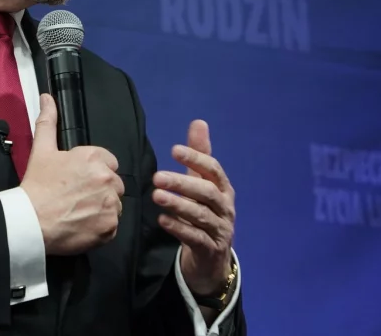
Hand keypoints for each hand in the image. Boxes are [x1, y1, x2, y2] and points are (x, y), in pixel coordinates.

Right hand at [21, 94, 124, 255]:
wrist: (31, 221)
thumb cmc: (37, 185)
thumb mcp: (41, 150)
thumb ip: (48, 122)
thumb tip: (47, 98)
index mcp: (93, 158)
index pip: (109, 162)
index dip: (94, 171)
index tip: (78, 181)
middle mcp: (107, 178)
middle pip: (114, 184)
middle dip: (100, 189)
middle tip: (77, 197)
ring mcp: (110, 203)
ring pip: (114, 204)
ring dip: (102, 208)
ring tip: (79, 212)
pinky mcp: (110, 226)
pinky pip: (112, 225)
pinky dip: (101, 226)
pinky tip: (83, 224)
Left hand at [153, 120, 235, 297]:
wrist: (213, 259)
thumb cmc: (205, 213)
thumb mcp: (203, 184)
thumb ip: (200, 156)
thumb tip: (199, 122)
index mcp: (223, 189)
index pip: (213, 170)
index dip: (196, 158)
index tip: (174, 150)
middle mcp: (224, 207)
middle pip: (206, 192)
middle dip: (182, 183)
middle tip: (157, 177)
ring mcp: (220, 229)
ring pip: (200, 215)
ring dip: (178, 205)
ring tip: (156, 196)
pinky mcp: (210, 249)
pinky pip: (195, 237)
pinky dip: (179, 228)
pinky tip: (162, 220)